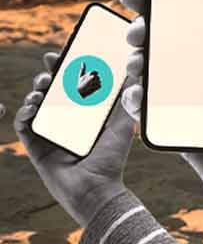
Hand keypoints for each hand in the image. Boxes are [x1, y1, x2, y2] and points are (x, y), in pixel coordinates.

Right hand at [13, 52, 139, 225]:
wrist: (97, 190)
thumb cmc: (112, 160)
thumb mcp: (122, 126)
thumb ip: (127, 101)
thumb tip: (137, 74)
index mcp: (83, 116)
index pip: (69, 86)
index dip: (62, 69)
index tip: (59, 54)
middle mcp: (64, 123)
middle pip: (50, 93)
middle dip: (46, 77)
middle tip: (49, 70)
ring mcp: (49, 134)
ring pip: (34, 106)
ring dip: (34, 93)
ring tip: (41, 89)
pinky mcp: (36, 147)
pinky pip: (23, 126)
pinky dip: (24, 114)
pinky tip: (31, 107)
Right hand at [122, 0, 202, 223]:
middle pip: (173, 35)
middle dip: (148, 15)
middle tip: (134, 3)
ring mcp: (195, 101)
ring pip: (155, 67)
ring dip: (137, 52)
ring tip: (137, 51)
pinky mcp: (179, 129)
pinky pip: (148, 108)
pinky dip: (135, 96)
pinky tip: (136, 91)